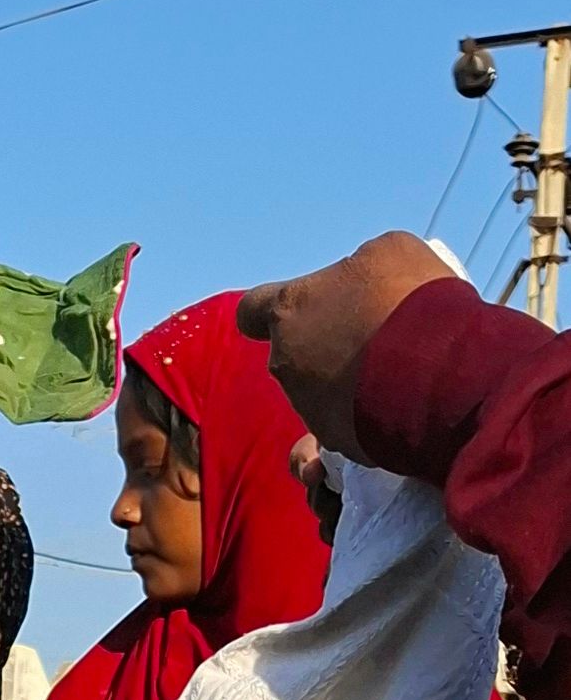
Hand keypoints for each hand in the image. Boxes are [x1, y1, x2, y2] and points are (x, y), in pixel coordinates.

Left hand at [236, 236, 452, 456]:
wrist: (448, 375)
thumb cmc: (414, 300)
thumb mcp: (391, 253)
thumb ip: (360, 267)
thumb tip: (361, 285)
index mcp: (289, 311)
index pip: (252, 311)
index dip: (275, 311)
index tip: (301, 312)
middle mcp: (287, 364)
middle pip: (294, 355)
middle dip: (325, 348)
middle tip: (374, 340)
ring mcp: (309, 410)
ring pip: (320, 397)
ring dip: (347, 388)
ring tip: (397, 376)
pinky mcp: (338, 446)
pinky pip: (339, 438)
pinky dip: (360, 428)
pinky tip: (390, 418)